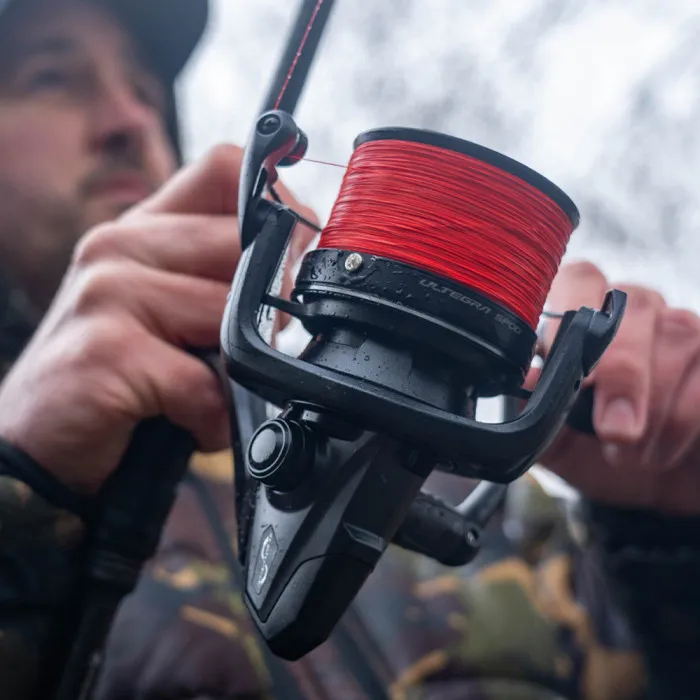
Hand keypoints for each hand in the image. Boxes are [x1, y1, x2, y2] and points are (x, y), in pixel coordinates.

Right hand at [0, 145, 316, 493]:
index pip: (226, 171)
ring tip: (209, 394)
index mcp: (143, 230)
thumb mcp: (166, 311)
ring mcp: (107, 292)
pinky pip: (203, 383)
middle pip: (242, 241)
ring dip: (238, 371)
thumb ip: (216, 279)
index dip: (277, 212)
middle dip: (267, 305)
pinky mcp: (105, 350)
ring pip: (228, 311)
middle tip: (243, 353)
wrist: (35, 444)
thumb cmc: (114, 375)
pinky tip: (190, 425)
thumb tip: (295, 268)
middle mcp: (120, 245)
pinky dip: (212, 419)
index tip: (288, 263)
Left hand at [530, 261, 699, 515]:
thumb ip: (536, 409)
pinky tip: (659, 451)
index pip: (579, 279)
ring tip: (627, 453)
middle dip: (624, 372)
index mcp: (582, 316)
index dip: (574, 313)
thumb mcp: (555, 440)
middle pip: (634, 305)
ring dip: (654, 410)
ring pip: (678, 341)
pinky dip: (681, 423)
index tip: (575, 370)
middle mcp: (634, 311)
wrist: (645, 488)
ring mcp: (683, 330)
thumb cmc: (592, 452)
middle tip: (614, 429)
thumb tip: (531, 377)